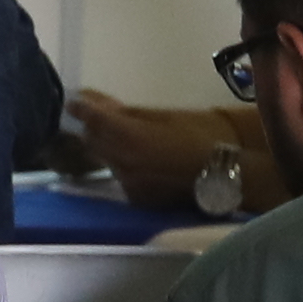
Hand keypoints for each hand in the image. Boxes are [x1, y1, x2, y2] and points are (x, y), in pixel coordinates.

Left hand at [66, 89, 221, 212]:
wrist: (228, 171)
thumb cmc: (201, 134)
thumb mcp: (164, 116)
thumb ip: (127, 113)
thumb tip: (97, 103)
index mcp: (131, 138)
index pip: (95, 121)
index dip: (82, 109)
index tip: (75, 102)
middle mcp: (123, 164)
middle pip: (93, 142)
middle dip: (94, 129)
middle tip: (101, 117)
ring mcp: (128, 184)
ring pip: (106, 161)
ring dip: (108, 148)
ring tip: (126, 138)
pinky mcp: (136, 199)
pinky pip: (120, 177)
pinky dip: (123, 166)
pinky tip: (140, 160)